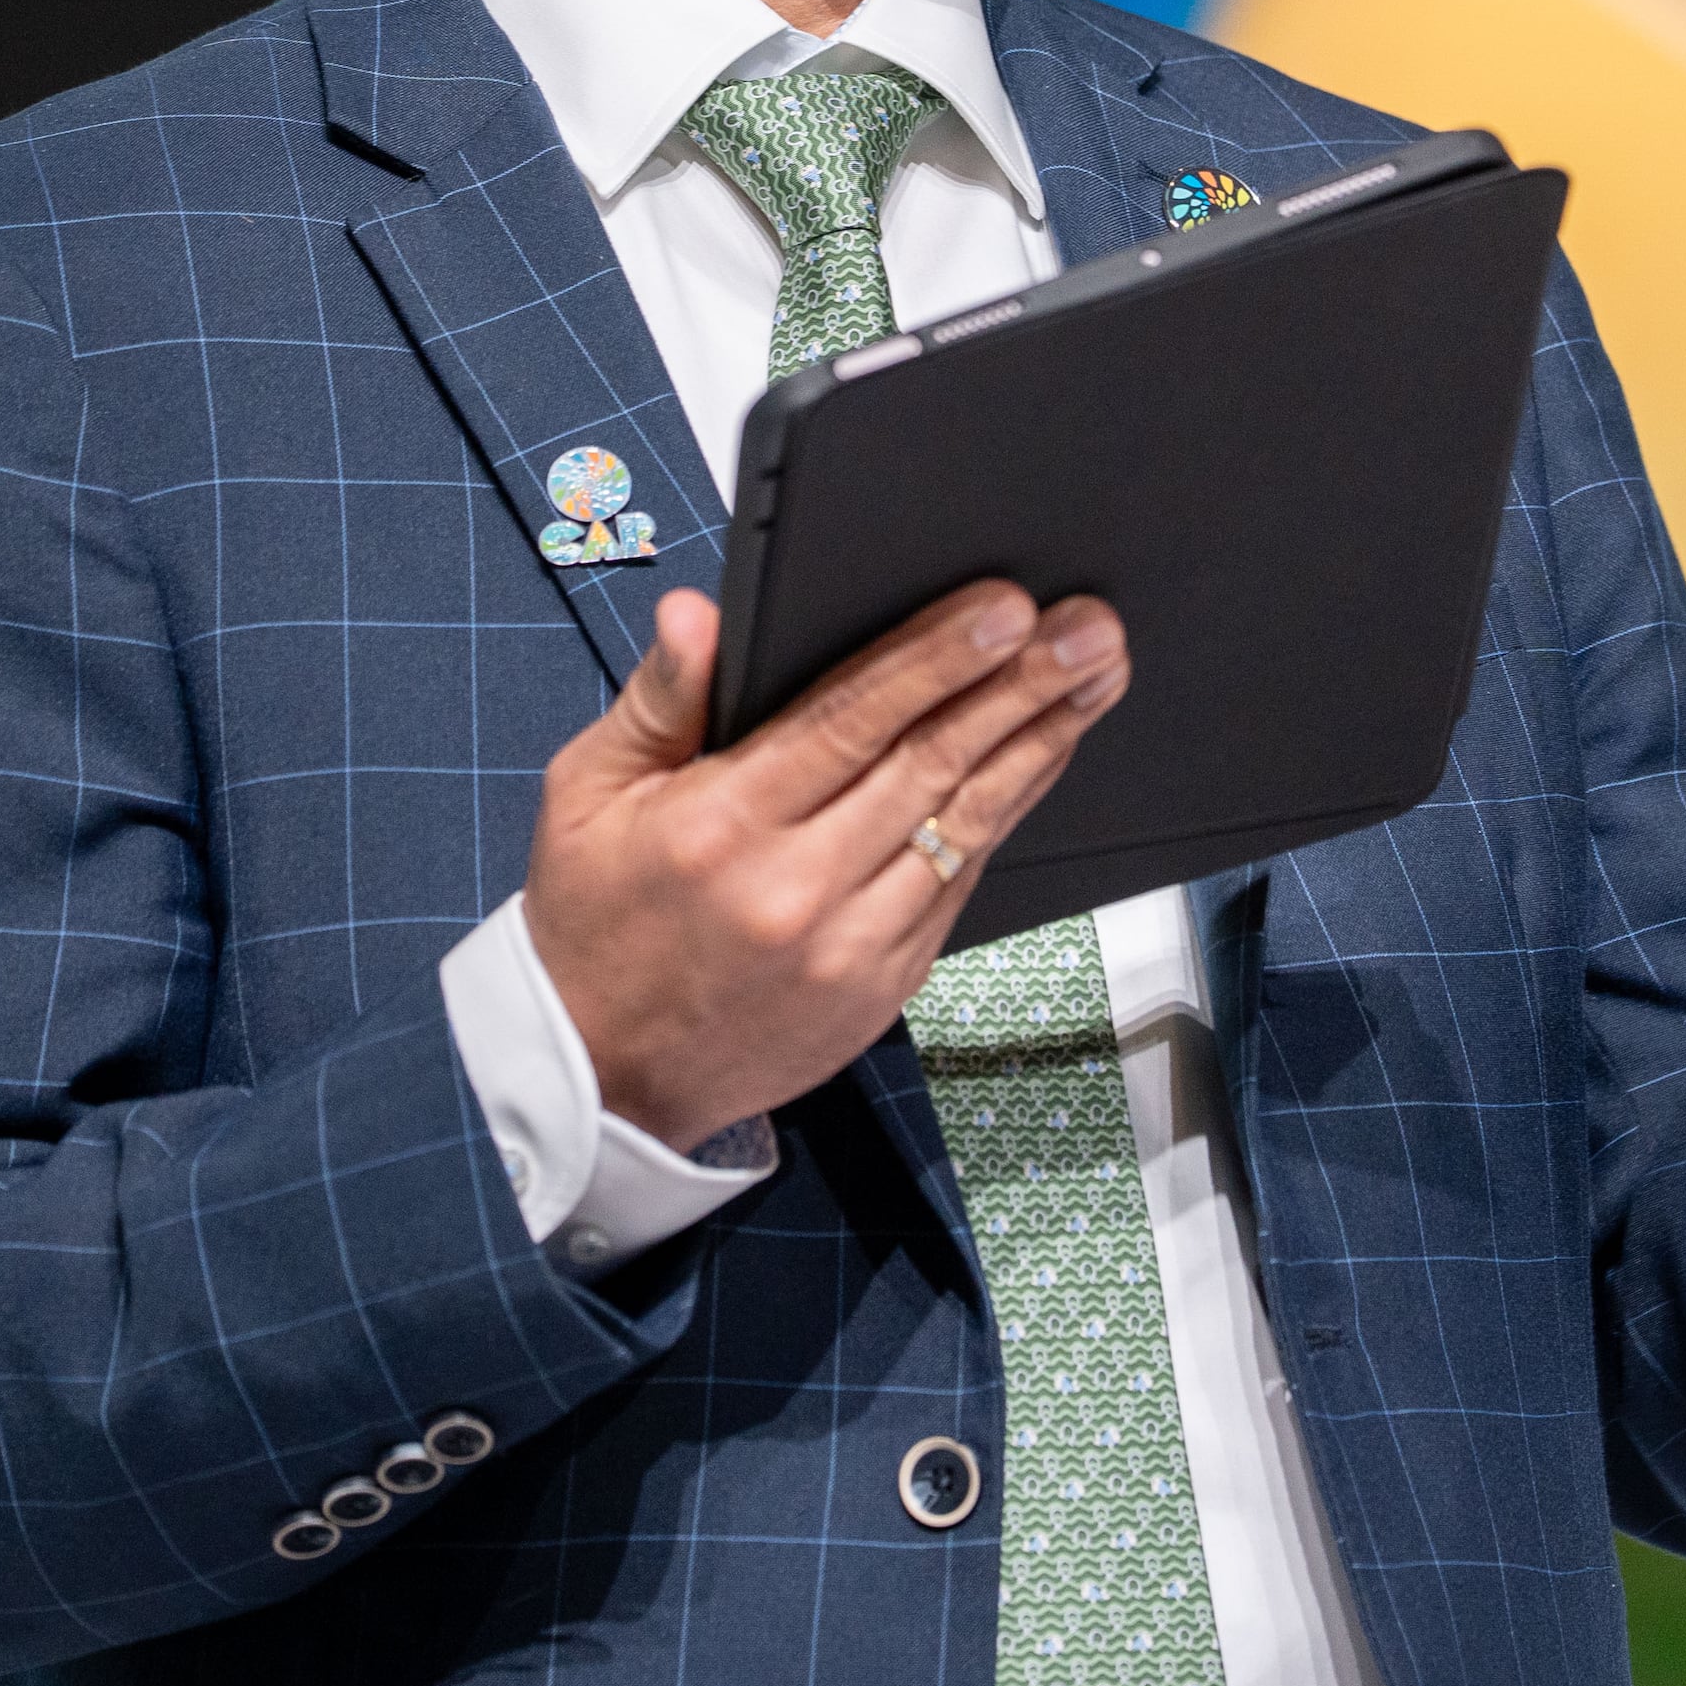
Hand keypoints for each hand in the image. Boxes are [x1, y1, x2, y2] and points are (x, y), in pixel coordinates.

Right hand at [523, 579, 1126, 1149]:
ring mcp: (847, 946)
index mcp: (720, 825)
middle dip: (1021, 688)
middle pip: (930, 765)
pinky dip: (1006, 817)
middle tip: (1089, 631)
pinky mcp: (881, 986)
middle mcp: (793, 888)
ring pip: (963, 826)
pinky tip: (1040, 761)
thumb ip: (658, 698)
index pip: (851, 720)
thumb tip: (701, 614)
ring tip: (1096, 681)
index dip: (937, 659)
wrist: (603, 1077)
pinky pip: (959, 886)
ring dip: (1039, 745)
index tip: (1007, 608)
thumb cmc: (594, 917)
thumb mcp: (588, 791)